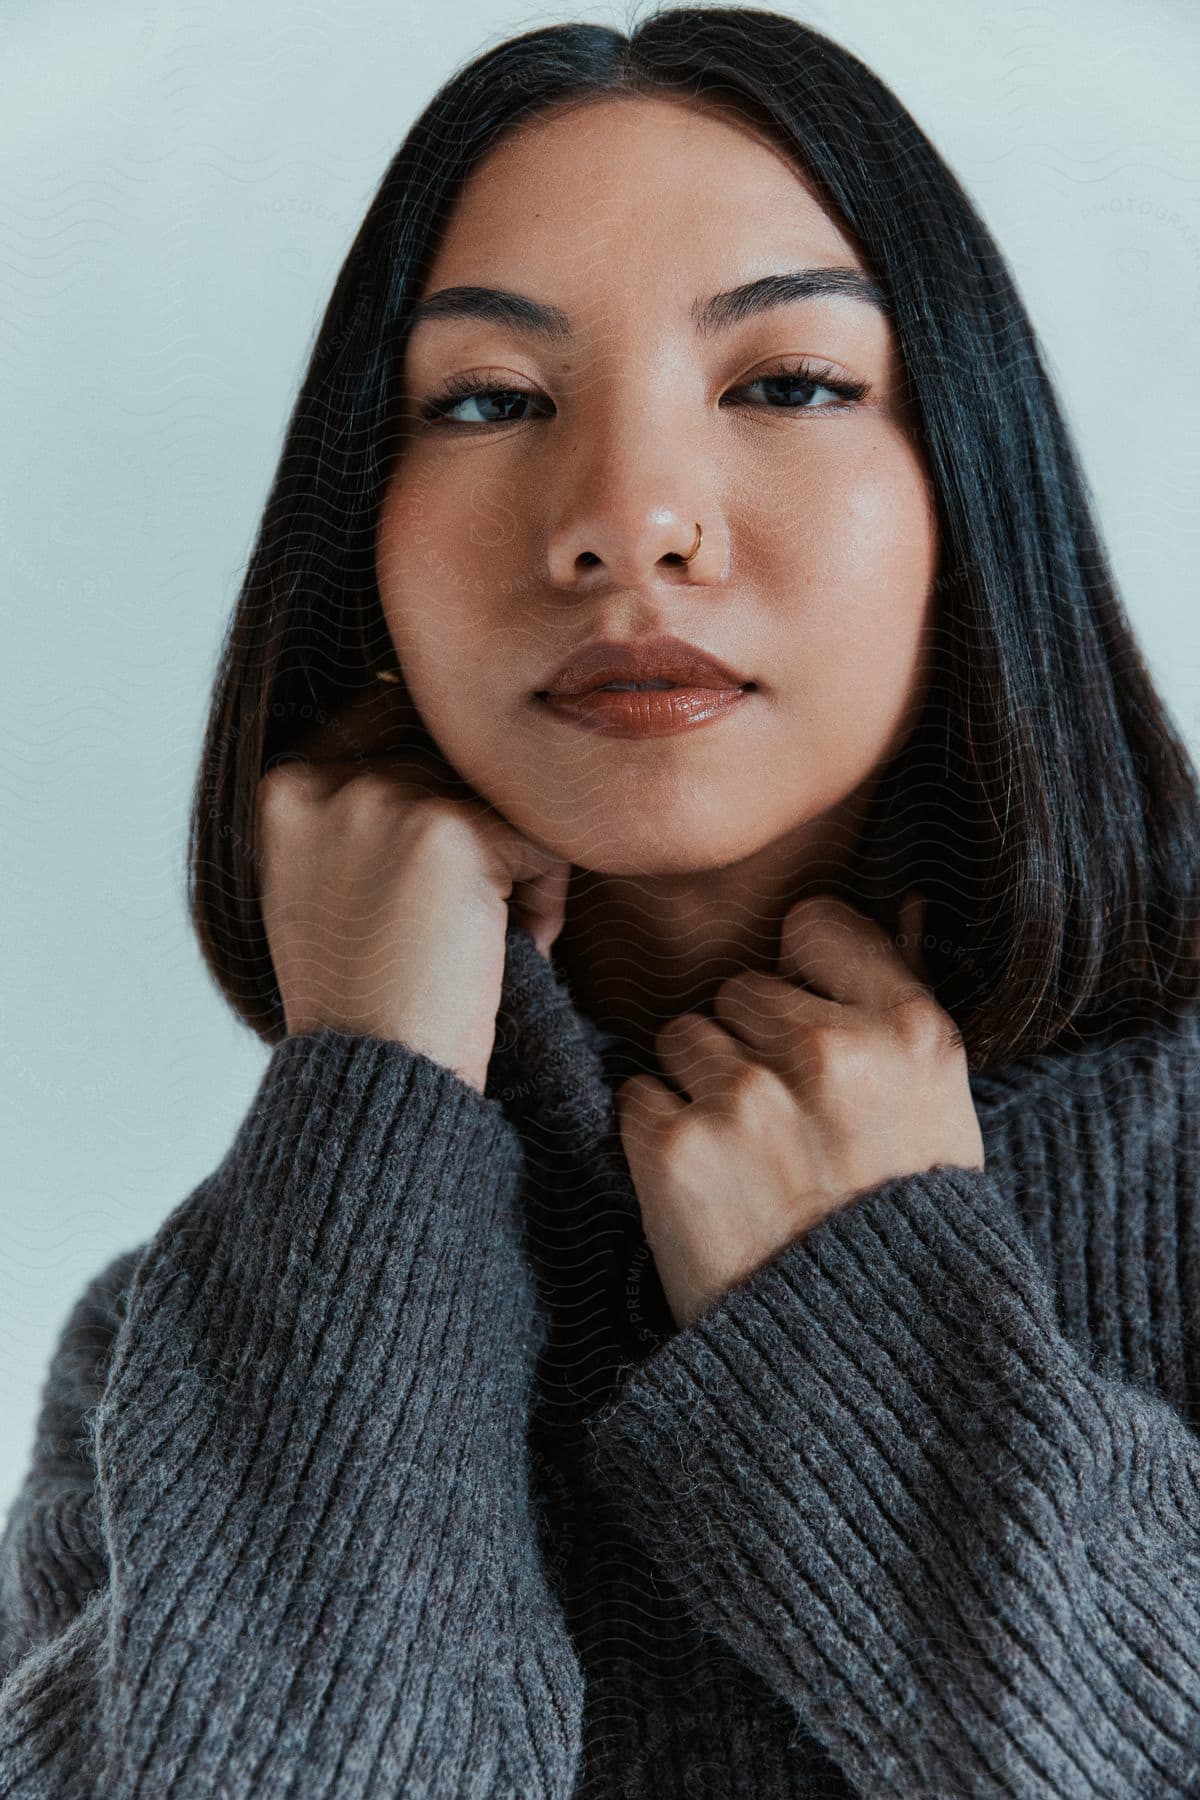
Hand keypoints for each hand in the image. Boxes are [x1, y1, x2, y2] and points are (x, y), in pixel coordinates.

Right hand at [255, 685, 571, 1091]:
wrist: (376, 1076)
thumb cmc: (360, 1002)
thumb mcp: (323, 888)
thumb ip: (357, 815)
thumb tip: (431, 749)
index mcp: (282, 788)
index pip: (388, 733)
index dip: (434, 805)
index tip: (434, 883)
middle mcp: (327, 779)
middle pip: (451, 762)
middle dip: (479, 837)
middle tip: (466, 924)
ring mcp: (387, 797)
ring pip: (499, 797)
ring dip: (514, 865)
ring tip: (488, 940)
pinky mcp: (452, 828)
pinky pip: (541, 836)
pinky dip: (545, 897)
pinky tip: (514, 950)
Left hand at [613, 890, 984, 1330]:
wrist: (863, 1371)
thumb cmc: (905, 1237)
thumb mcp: (943, 1108)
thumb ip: (899, 1005)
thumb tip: (885, 906)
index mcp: (911, 1031)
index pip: (814, 925)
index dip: (802, 974)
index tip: (808, 1021)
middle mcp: (829, 1053)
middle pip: (739, 987)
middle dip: (750, 1043)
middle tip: (783, 1125)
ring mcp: (747, 1099)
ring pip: (682, 1035)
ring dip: (698, 1087)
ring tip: (747, 1163)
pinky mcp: (674, 1151)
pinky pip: (637, 1095)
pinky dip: (656, 1138)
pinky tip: (707, 1190)